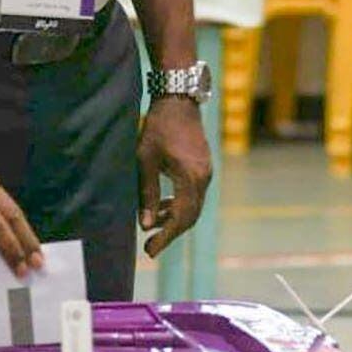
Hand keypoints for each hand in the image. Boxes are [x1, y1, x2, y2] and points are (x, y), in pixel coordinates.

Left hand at [136, 97, 211, 257]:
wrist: (178, 99)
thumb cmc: (158, 127)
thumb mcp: (145, 159)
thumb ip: (147, 193)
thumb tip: (146, 225)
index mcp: (190, 177)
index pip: (181, 218)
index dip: (166, 238)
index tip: (150, 251)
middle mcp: (204, 178)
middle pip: (190, 217)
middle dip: (170, 233)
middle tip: (150, 246)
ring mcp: (206, 172)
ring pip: (194, 206)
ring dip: (175, 219)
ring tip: (153, 226)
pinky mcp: (204, 167)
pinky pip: (194, 194)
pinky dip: (180, 204)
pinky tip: (164, 206)